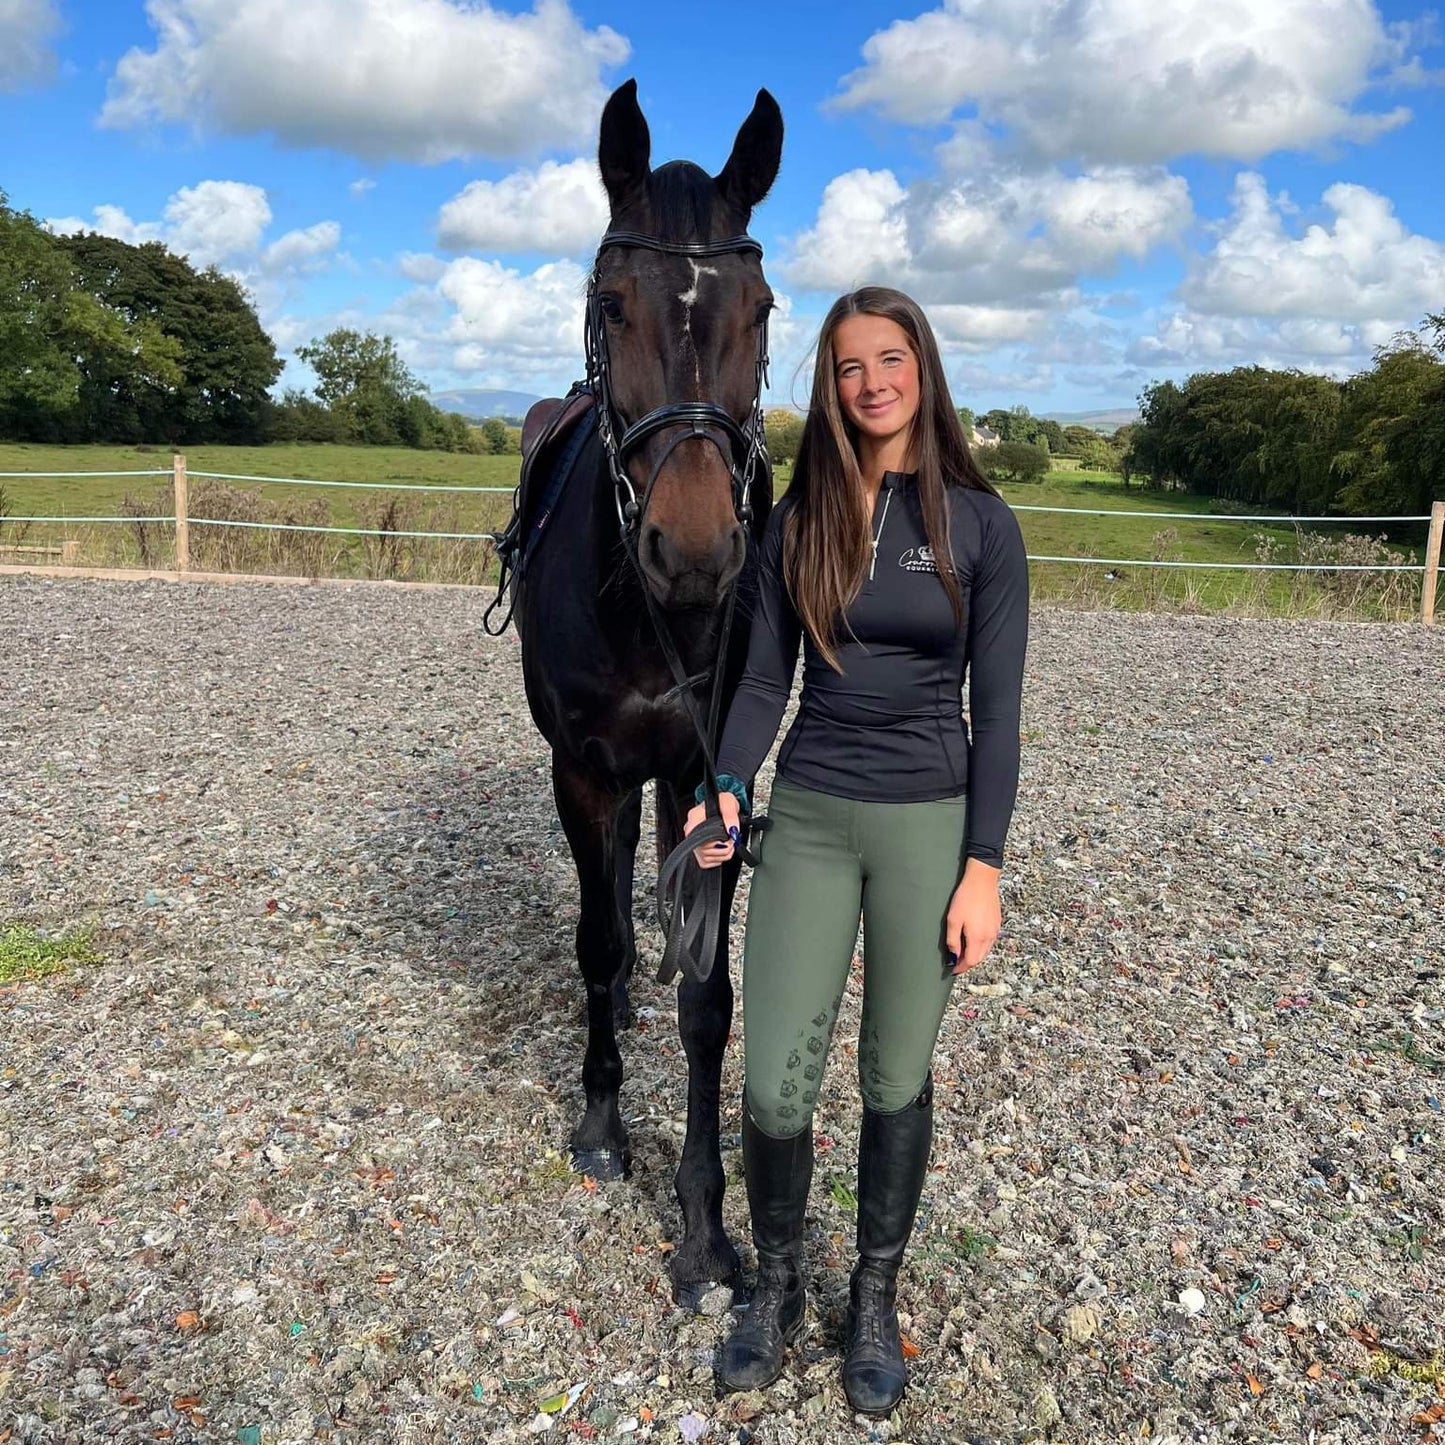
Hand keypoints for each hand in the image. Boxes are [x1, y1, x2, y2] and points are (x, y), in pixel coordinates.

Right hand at [685, 790, 741, 868]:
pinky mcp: (698, 851)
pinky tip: (722, 849)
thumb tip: (732, 831)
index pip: (697, 837)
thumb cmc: (722, 802)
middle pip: (704, 850)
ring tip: (729, 843)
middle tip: (732, 839)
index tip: (726, 837)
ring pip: (707, 858)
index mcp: (694, 818)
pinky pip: (707, 863)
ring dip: (723, 854)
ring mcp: (694, 842)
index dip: (715, 841)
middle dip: (724, 848)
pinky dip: (718, 859)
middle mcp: (691, 831)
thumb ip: (730, 815)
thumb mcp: (728, 802)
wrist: (722, 805)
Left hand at [945, 860, 1001, 974]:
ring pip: (985, 950)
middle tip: (956, 962)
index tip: (953, 970)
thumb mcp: (953, 919)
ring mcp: (994, 930)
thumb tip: (953, 955)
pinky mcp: (997, 923)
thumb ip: (952, 940)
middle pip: (979, 958)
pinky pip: (989, 941)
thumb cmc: (966, 898)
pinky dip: (981, 945)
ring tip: (963, 952)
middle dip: (968, 963)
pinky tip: (973, 939)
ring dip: (975, 954)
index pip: (970, 961)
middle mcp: (989, 937)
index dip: (961, 968)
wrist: (982, 880)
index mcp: (977, 938)